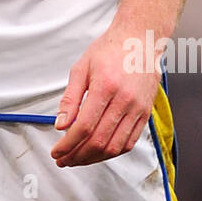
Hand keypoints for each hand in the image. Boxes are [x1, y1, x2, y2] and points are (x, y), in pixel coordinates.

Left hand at [51, 25, 160, 168]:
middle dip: (77, 156)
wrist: (140, 40)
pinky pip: (129, 142)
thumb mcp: (81, 68)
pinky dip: (112, 153)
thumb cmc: (109, 50)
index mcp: (105, 87)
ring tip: (77, 159)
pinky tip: (98, 153)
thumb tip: (60, 125)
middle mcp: (124, 100)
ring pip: (115, 146)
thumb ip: (70, 99)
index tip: (56, 152)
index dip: (67, 145)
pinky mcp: (145, 113)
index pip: (83, 127)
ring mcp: (137, 109)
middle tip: (63, 160)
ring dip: (93, 159)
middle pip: (99, 141)